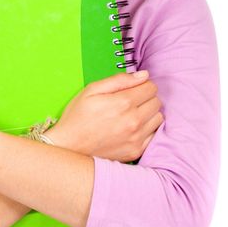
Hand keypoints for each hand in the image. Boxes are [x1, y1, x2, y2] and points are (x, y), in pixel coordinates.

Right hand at [46, 70, 162, 161]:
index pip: (151, 87)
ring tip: (132, 114)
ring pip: (158, 118)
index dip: (142, 84)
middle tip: (130, 101)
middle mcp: (133, 121)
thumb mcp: (91, 90)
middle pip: (157, 101)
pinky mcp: (136, 151)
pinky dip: (147, 129)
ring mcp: (136, 138)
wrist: (69, 147)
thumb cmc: (77, 116)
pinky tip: (132, 128)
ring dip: (149, 113)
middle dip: (146, 97)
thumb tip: (144, 75)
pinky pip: (154, 135)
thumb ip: (119, 80)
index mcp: (123, 102)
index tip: (133, 88)